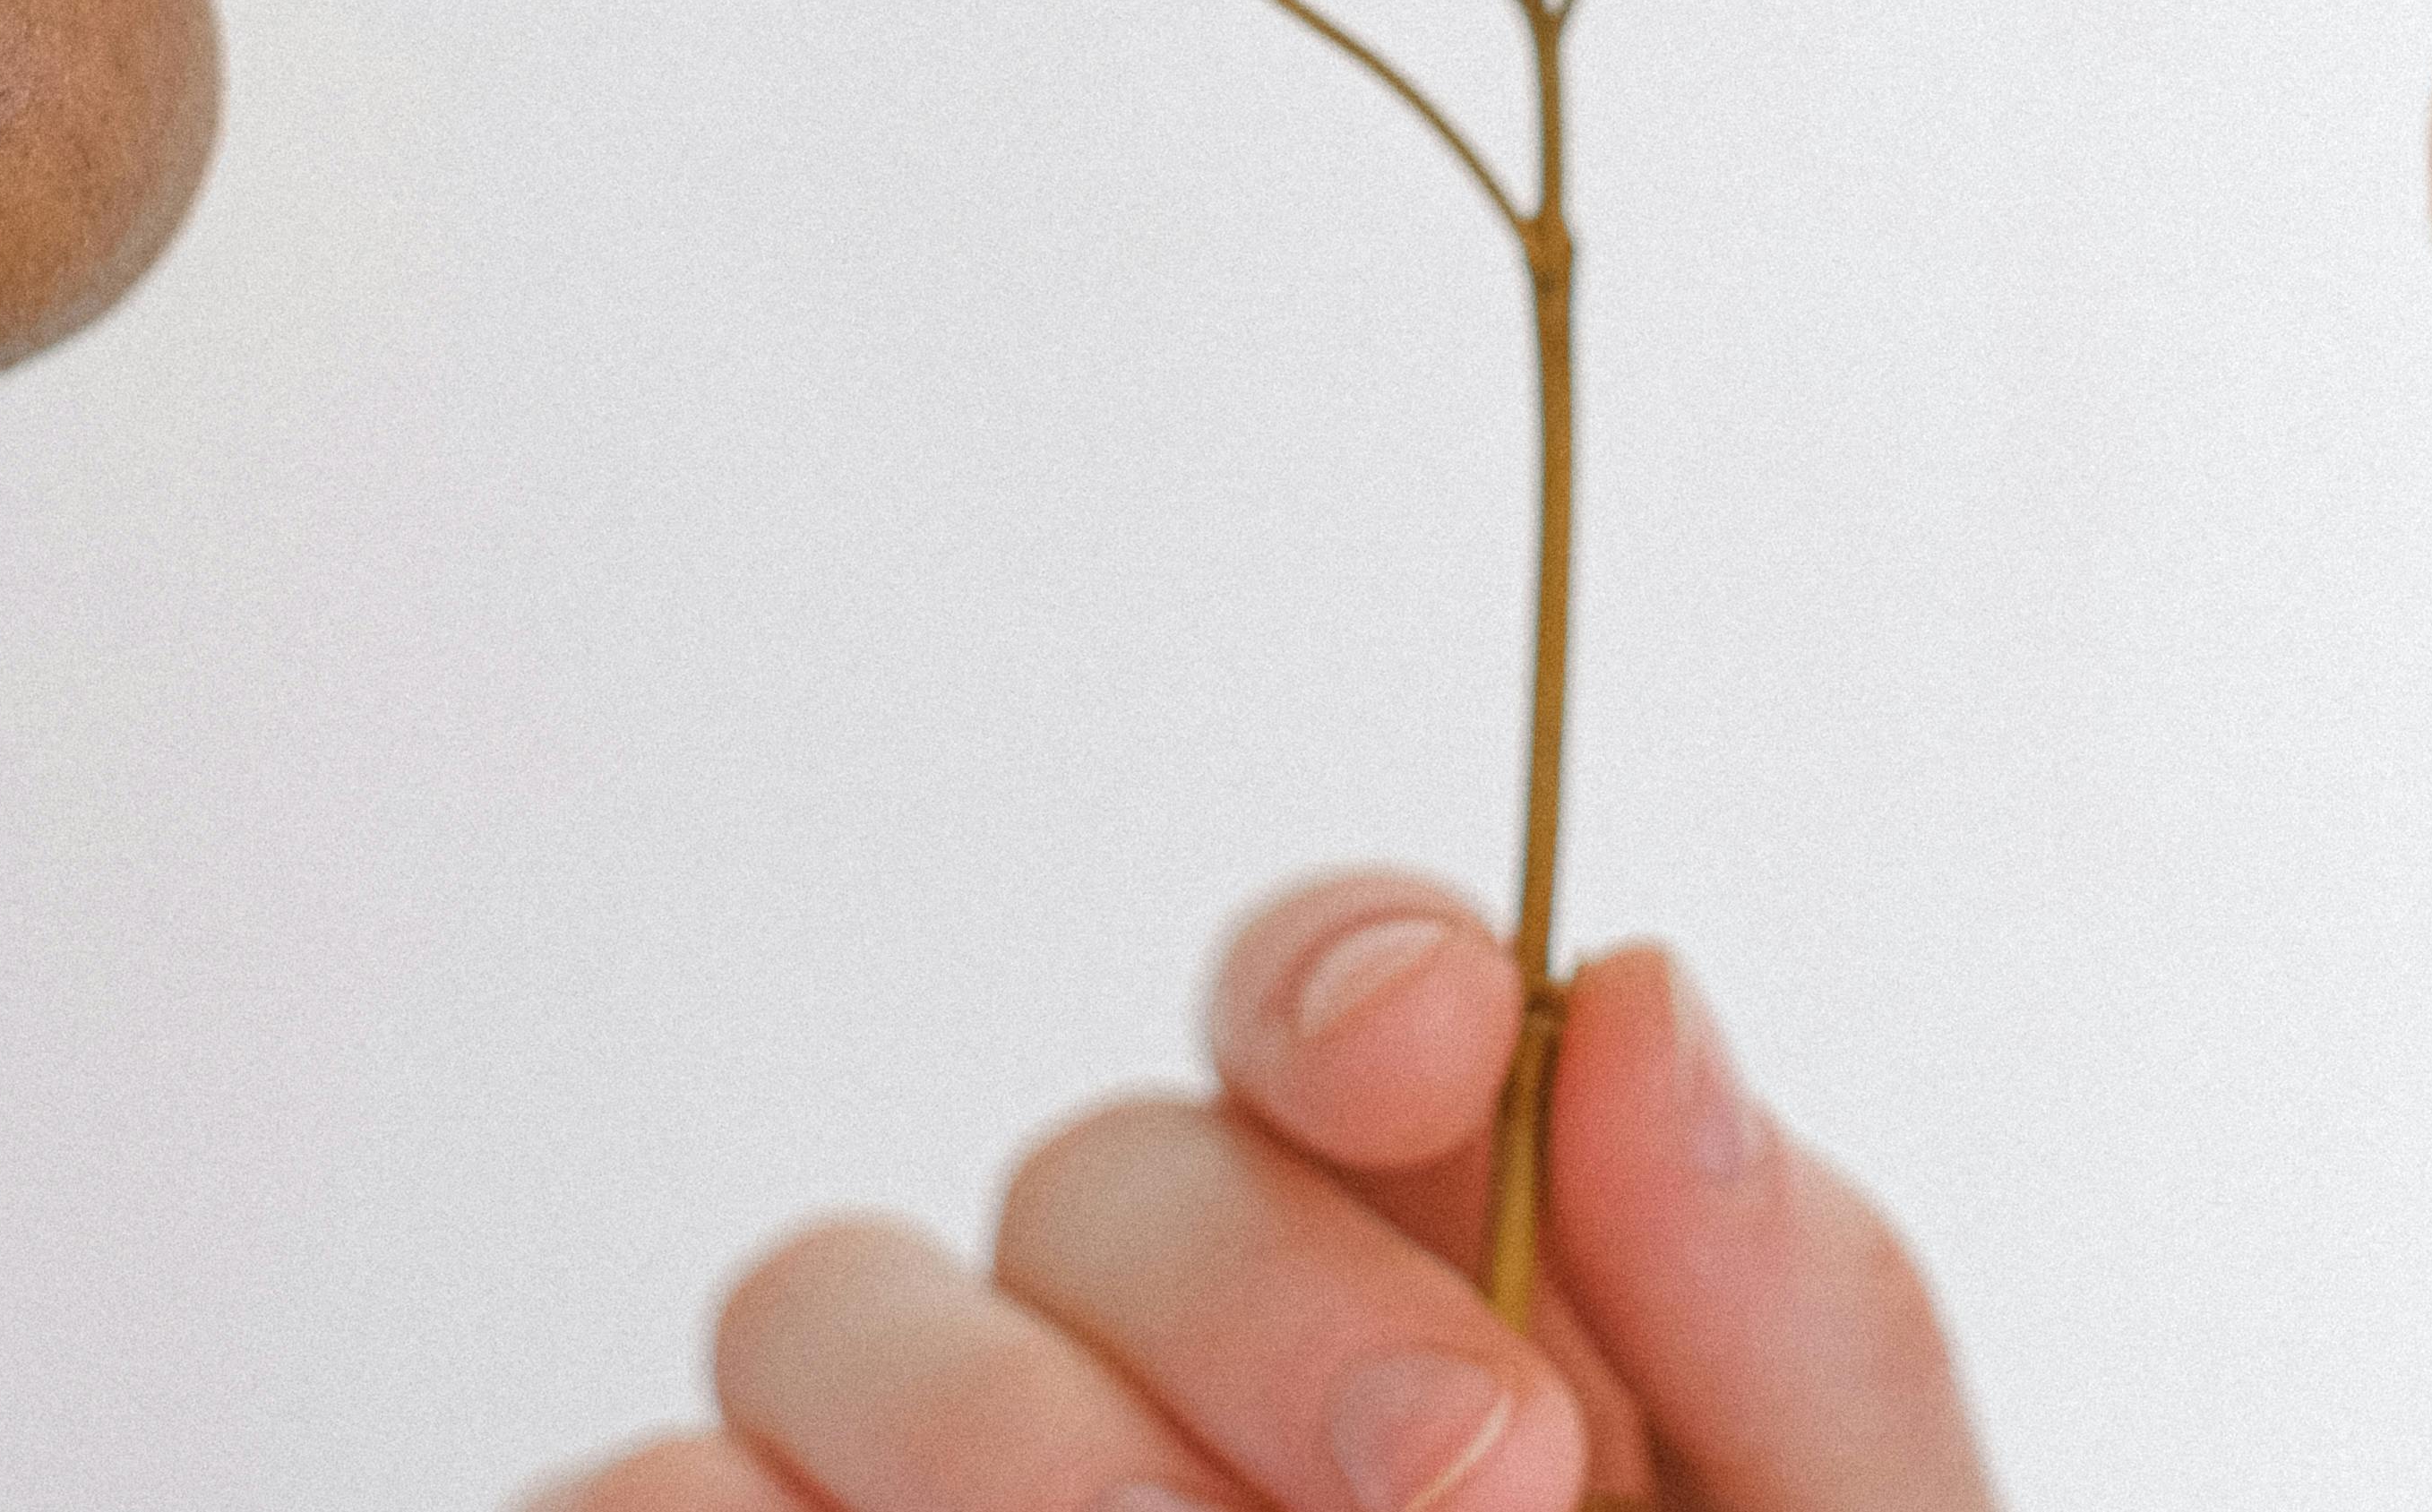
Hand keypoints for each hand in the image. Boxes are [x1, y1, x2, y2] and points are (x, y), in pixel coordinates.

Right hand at [537, 869, 1995, 1511]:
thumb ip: (1792, 1328)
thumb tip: (1638, 987)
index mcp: (1441, 1307)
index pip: (1331, 1015)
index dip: (1347, 971)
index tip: (1433, 1044)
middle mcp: (1153, 1382)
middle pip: (1097, 1161)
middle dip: (1272, 1286)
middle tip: (1474, 1485)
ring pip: (826, 1300)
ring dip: (1015, 1435)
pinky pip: (639, 1495)